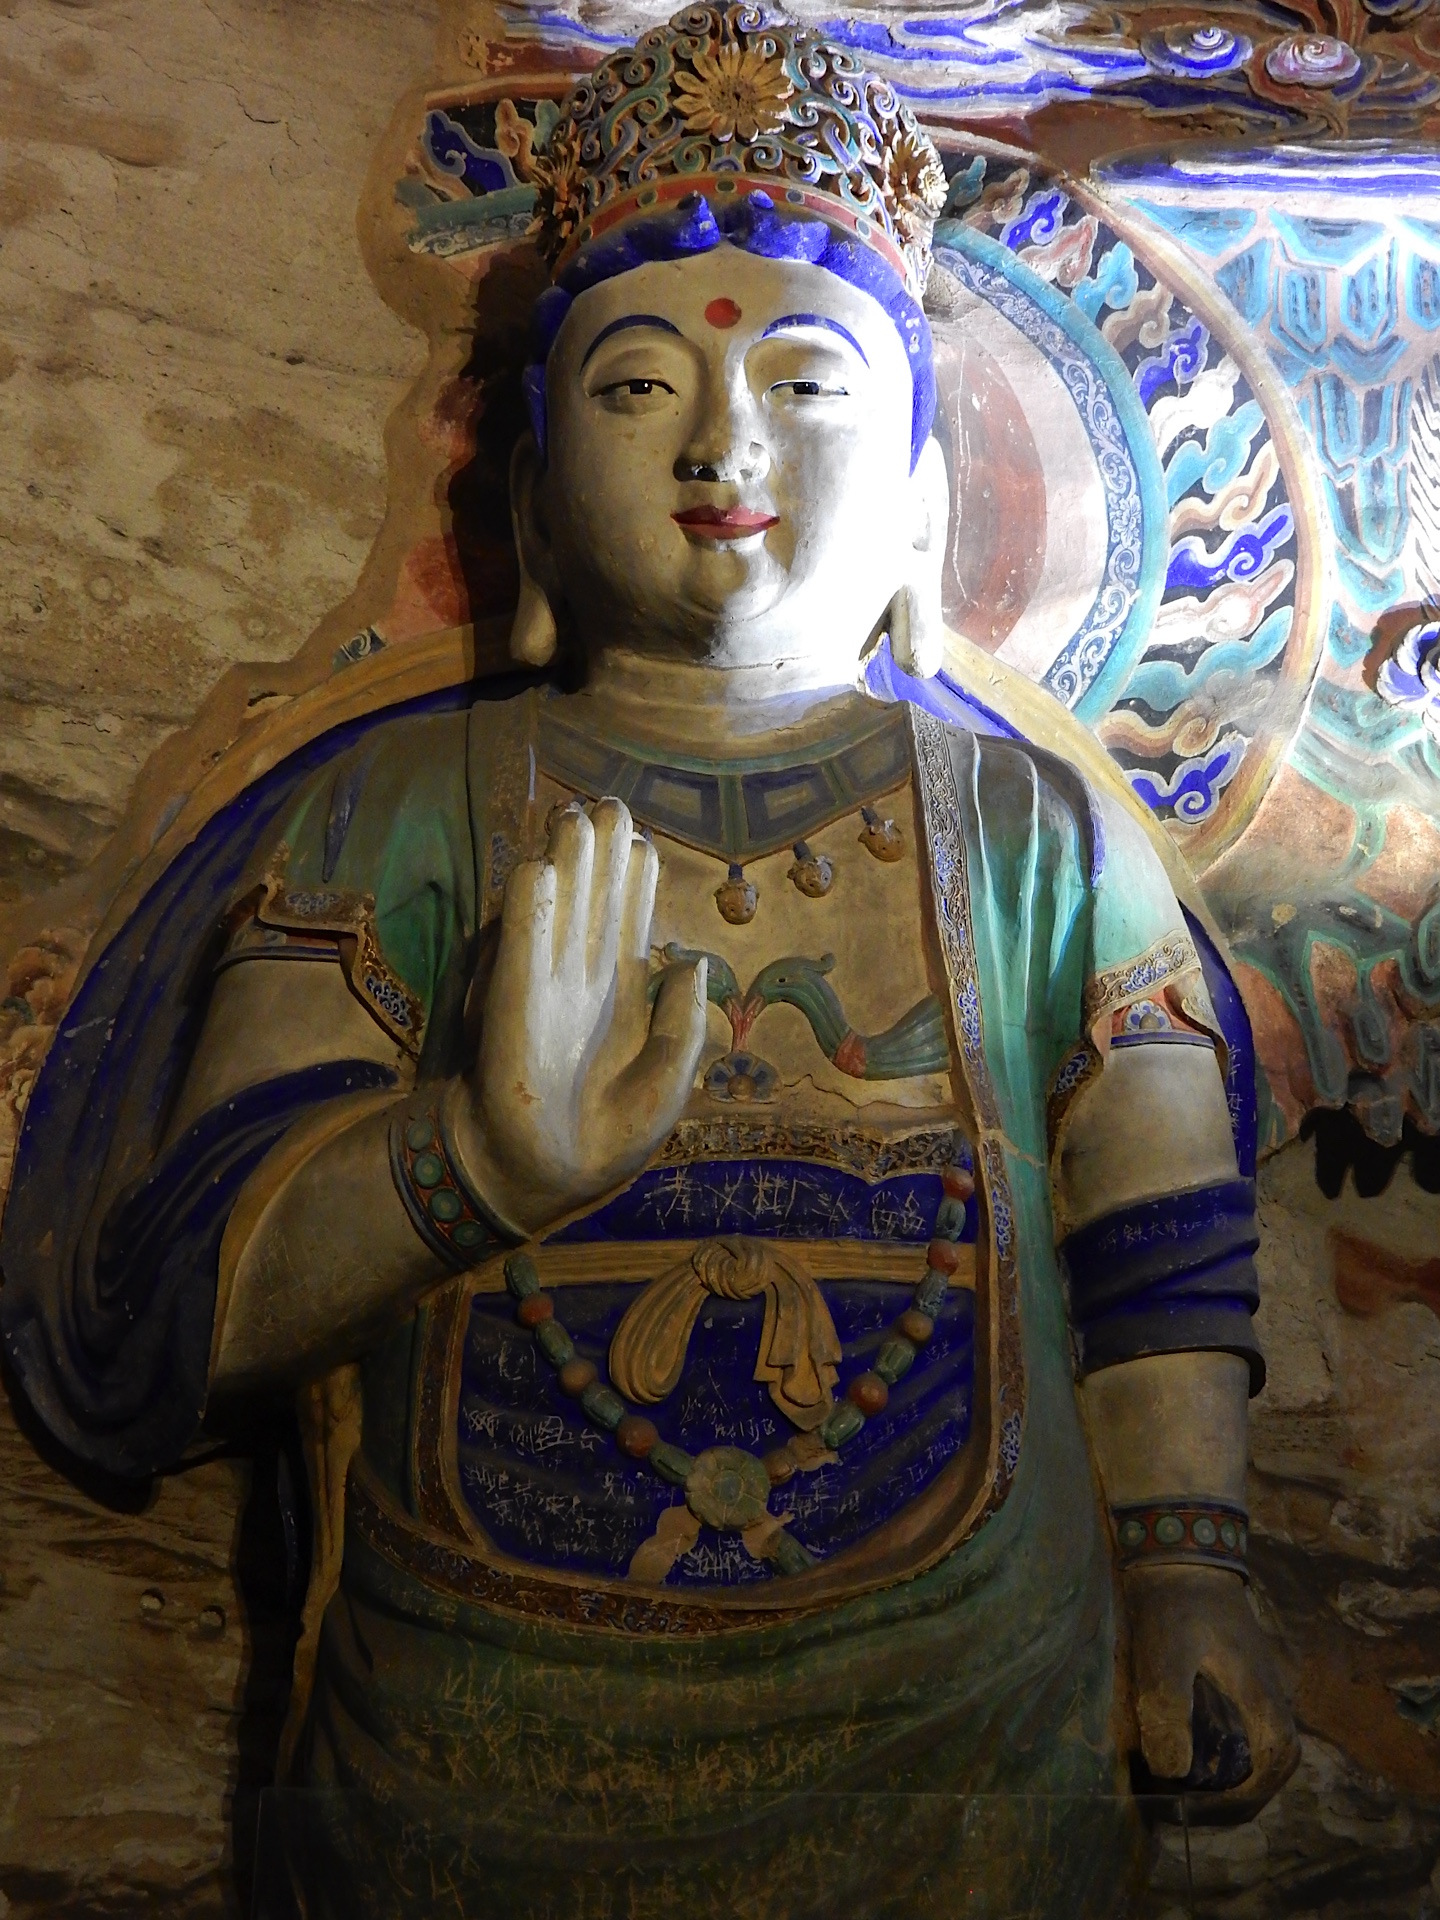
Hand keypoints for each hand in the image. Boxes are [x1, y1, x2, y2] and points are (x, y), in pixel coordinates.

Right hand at [459, 796, 706, 1233]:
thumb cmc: (609, 1135)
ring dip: (566, 861)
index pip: (629, 916)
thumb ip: (683, 1026)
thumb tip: (692, 960)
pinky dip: (531, 908)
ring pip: (559, 907)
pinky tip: (539, 867)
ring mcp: (546, 987)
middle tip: (608, 804)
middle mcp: (584, 978)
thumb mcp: (669, 1084)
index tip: (639, 840)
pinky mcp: (515, 1007)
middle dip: (601, 851)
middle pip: (595, 897)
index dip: (634, 876)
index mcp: (623, 992)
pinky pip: (522, 947)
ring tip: (576, 813)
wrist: (548, 1178)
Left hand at [1126, 1563, 1297, 1822]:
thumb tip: (1174, 1771)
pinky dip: (1226, 1745)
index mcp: (1264, 1693)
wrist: (1179, 1548)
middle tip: (1194, 1806)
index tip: (1203, 1807)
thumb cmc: (1174, 1602)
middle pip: (1275, 1758)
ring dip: (1234, 1770)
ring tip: (1188, 1784)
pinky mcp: (1243, 1668)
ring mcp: (1261, 1678)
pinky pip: (1246, 1721)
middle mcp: (1273, 1690)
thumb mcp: (1163, 1652)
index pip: (1276, 1761)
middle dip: (1241, 1791)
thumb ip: (1168, 1707)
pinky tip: (1190, 1744)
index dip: (1246, 1795)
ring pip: (1262, 1741)